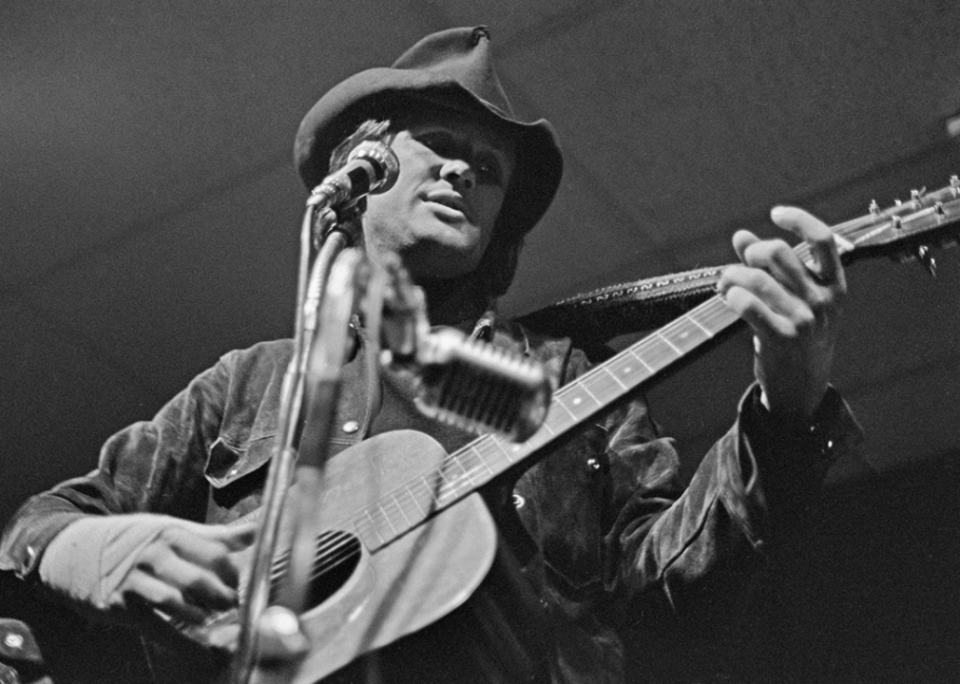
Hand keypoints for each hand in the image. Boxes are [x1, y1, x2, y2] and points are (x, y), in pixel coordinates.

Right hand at [41, 514, 256, 625]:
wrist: (73, 549)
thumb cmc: (134, 540)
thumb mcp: (171, 528)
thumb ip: (215, 536)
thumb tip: (258, 529)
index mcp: (173, 532)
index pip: (215, 552)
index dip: (236, 571)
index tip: (248, 582)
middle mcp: (154, 553)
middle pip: (200, 578)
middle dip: (224, 596)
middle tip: (234, 604)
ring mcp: (134, 579)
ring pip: (177, 601)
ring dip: (202, 615)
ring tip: (212, 618)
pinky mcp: (119, 605)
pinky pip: (157, 627)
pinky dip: (183, 643)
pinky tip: (203, 652)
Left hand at [717, 206, 845, 418]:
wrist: (802, 385)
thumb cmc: (796, 333)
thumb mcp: (795, 299)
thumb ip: (770, 267)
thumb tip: (740, 236)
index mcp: (834, 284)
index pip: (822, 239)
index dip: (798, 218)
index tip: (774, 213)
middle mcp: (823, 300)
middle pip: (778, 253)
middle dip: (750, 253)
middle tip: (739, 267)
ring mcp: (804, 320)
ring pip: (756, 278)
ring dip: (731, 276)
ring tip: (724, 284)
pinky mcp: (782, 338)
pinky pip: (748, 305)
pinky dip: (732, 295)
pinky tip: (727, 297)